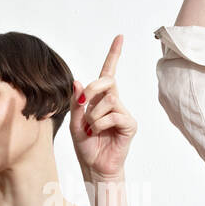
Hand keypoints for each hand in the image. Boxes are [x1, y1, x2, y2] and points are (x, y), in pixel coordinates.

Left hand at [71, 35, 135, 181]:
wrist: (95, 168)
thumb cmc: (86, 146)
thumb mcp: (74, 123)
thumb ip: (76, 103)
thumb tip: (78, 82)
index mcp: (100, 99)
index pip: (108, 72)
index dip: (114, 54)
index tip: (120, 37)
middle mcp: (114, 102)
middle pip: (107, 80)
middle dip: (93, 89)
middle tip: (84, 105)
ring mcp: (123, 113)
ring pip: (108, 100)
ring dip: (93, 116)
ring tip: (91, 130)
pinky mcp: (130, 124)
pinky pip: (114, 115)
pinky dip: (101, 124)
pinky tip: (99, 134)